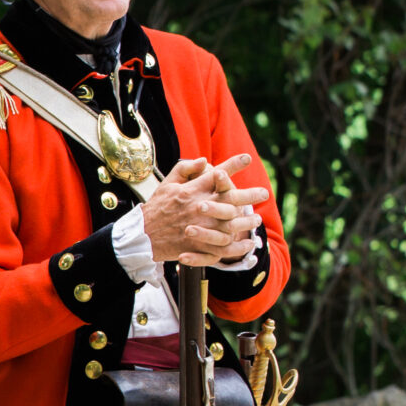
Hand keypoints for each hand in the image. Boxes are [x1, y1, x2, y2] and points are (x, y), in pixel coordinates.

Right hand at [142, 154, 267, 265]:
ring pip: (231, 223)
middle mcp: (198, 207)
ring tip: (257, 219)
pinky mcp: (198, 244)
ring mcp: (199, 226)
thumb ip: (185, 169)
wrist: (141, 236)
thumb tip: (204, 159)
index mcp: (191, 191)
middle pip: (231, 198)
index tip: (247, 158)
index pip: (216, 174)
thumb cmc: (156, 209)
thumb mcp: (167, 185)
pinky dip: (238, 246)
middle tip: (264, 193)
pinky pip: (223, 246)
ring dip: (247, 220)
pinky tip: (248, 243)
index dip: (233, 165)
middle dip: (250, 194)